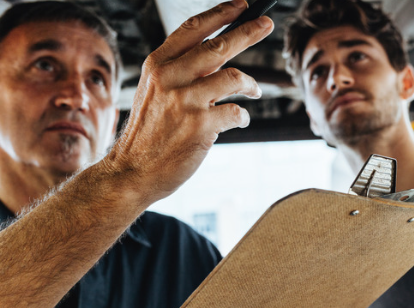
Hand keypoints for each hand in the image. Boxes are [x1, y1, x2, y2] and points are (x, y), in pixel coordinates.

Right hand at [104, 0, 272, 205]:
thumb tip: (220, 57)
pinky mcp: (201, 126)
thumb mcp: (155, 93)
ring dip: (251, 85)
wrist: (132, 170)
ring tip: (255, 91)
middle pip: (220, 45)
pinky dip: (244, 116)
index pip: (193, 28)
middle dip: (249, 31)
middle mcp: (170, 78)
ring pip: (234, 77)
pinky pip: (236, 112)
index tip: (241, 5)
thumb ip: (182, 73)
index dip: (220, 13)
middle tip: (267, 23)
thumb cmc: (149, 133)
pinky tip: (241, 120)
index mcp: (158, 65)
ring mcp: (186, 101)